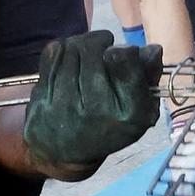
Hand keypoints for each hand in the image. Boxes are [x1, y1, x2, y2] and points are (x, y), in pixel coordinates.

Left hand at [23, 30, 161, 169]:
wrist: (66, 153)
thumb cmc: (109, 124)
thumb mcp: (140, 107)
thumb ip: (149, 76)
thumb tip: (152, 48)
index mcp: (129, 113)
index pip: (123, 59)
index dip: (123, 49)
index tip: (121, 54)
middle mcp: (97, 112)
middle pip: (93, 50)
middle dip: (98, 42)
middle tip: (102, 48)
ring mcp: (66, 108)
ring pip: (71, 50)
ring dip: (80, 43)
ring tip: (86, 53)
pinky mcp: (42, 102)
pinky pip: (51, 56)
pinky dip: (61, 50)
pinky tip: (68, 57)